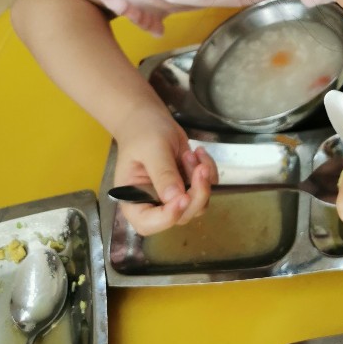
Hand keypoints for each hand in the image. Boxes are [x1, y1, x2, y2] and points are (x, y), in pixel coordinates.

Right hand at [113, 116, 218, 235]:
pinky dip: (208, 171)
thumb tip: (175, 198)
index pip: (148, 223)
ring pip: (198, 204)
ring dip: (202, 179)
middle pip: (181, 216)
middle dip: (196, 193)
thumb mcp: (152, 150)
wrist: (150, 119)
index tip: (183, 197)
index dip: (168, 217)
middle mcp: (153, 204)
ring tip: (190, 154)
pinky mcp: (189, 187)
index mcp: (133, 201)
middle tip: (199, 166)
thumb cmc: (142, 133)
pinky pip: (207, 188)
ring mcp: (173, 197)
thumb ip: (163, 174)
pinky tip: (197, 153)